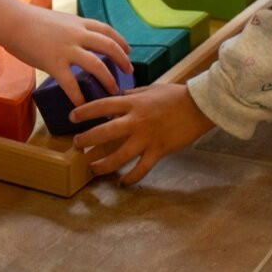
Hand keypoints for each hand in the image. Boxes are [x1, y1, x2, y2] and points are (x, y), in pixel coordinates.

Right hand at [3, 5, 130, 106]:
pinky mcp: (53, 63)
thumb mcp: (58, 19)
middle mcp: (77, 34)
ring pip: (97, 65)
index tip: (128, 50)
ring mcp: (66, 49)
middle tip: (129, 71)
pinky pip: (71, 83)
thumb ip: (70, 28)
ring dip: (108, 79)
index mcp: (78, 23)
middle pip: (108, 46)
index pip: (107, 30)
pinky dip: (78, 96)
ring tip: (113, 91)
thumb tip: (77, 38)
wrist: (12, 21)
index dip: (120, 41)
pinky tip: (82, 106)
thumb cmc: (30, 20)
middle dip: (122, 60)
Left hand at [70, 82, 214, 185]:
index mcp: (133, 103)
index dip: (85, 111)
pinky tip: (123, 183)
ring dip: (103, 164)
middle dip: (87, 139)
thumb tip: (120, 96)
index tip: (72, 117)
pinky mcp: (158, 150)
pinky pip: (141, 169)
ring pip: (119, 156)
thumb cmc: (176, 95)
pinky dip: (131, 178)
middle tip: (77, 145)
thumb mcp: (151, 89)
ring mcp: (146, 138)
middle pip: (105, 132)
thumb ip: (134, 94)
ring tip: (93, 168)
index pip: (102, 106)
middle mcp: (136, 120)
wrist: (199, 106)